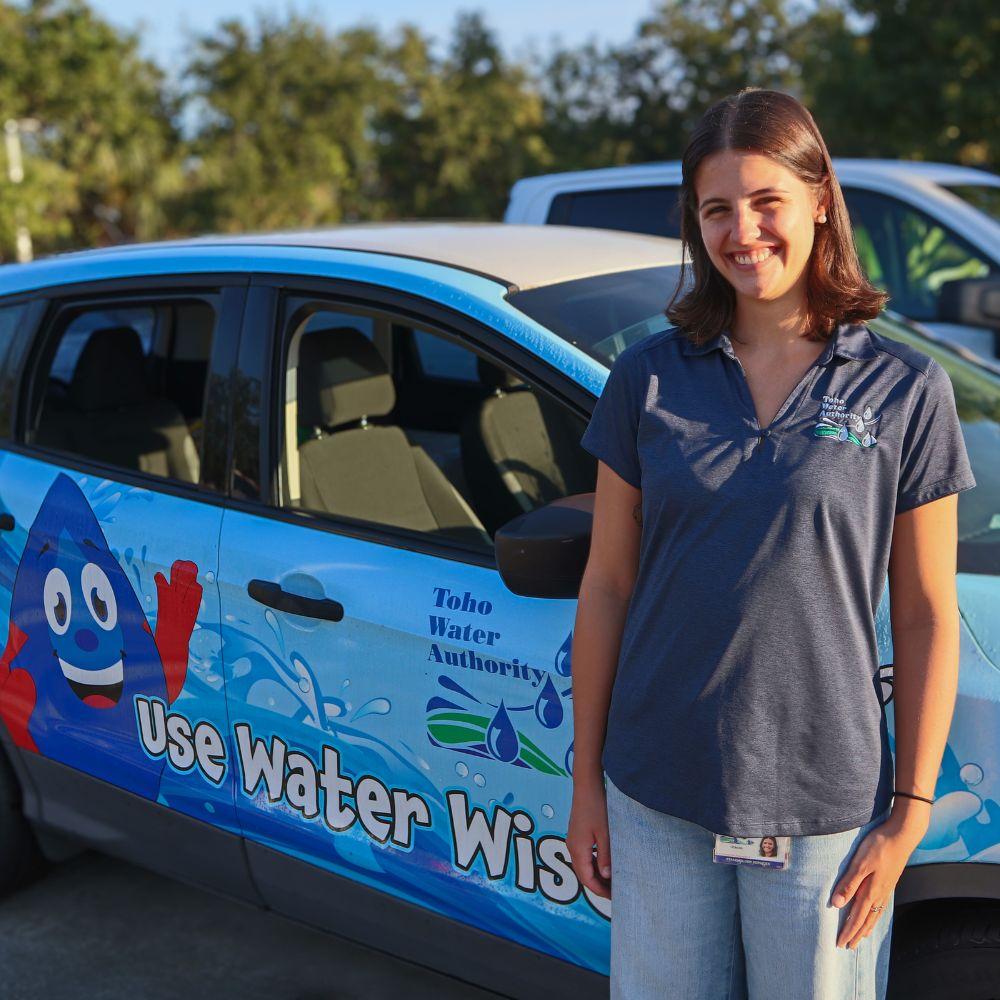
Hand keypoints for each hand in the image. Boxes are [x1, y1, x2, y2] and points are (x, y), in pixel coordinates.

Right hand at [566, 780, 611, 899]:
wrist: (587, 785)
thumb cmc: (596, 807)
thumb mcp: (605, 834)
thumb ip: (605, 857)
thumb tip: (606, 877)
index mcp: (578, 850)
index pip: (587, 880)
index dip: (600, 891)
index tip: (615, 898)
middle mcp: (572, 846)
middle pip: (583, 874)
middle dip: (598, 885)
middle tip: (616, 892)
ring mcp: (573, 840)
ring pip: (583, 865)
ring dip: (596, 875)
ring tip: (613, 880)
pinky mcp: (577, 833)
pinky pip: (584, 855)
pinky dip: (594, 864)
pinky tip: (605, 862)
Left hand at [831, 811, 926, 948]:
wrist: (902, 835)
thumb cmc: (879, 846)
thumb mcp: (860, 863)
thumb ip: (849, 883)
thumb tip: (837, 904)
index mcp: (871, 891)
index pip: (857, 917)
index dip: (848, 931)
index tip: (840, 944)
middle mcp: (880, 894)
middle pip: (866, 920)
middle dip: (856, 934)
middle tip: (848, 947)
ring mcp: (886, 889)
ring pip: (874, 915)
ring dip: (866, 928)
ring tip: (860, 937)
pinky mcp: (889, 882)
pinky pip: (880, 906)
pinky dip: (874, 917)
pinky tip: (873, 915)